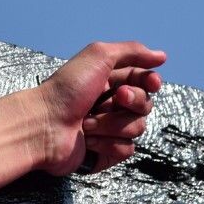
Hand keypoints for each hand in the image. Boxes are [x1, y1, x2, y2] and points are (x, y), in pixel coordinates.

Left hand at [33, 41, 165, 176]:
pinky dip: (109, 144)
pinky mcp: (106, 152)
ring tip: (87, 123)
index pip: (144, 81)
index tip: (151, 83)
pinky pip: (127, 149)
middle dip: (133, 101)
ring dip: (113, 124)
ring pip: (138, 128)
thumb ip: (131, 51)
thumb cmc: (66, 89)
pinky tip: (89, 140)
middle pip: (145, 104)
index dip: (151, 82)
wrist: (43, 125)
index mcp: (107, 81)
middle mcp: (109, 104)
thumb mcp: (97, 56)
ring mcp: (108, 128)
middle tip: (116, 98)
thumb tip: (161, 56)